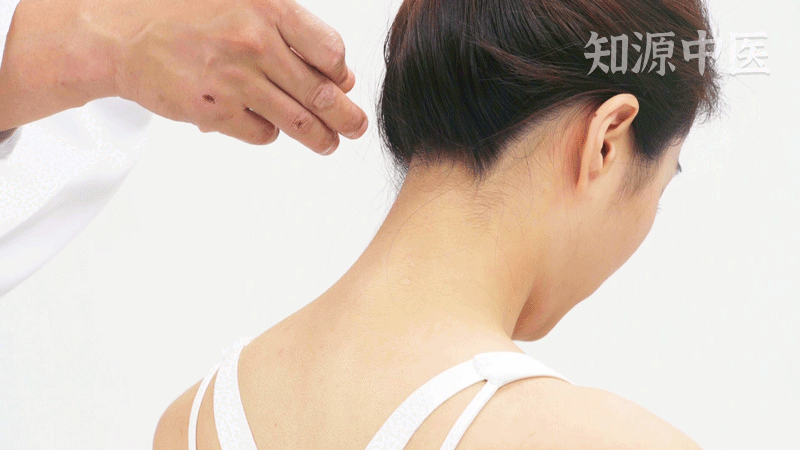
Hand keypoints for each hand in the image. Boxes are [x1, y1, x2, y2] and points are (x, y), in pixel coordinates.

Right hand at [80, 0, 368, 153]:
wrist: (121, 36)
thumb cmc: (181, 13)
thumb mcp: (239, 0)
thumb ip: (288, 27)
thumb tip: (335, 68)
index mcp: (268, 9)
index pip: (330, 51)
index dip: (341, 72)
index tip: (343, 83)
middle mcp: (256, 45)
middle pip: (320, 93)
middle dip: (345, 116)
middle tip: (356, 126)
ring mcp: (236, 81)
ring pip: (298, 121)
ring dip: (320, 137)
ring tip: (329, 143)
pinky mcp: (216, 111)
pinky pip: (262, 133)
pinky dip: (270, 133)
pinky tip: (267, 126)